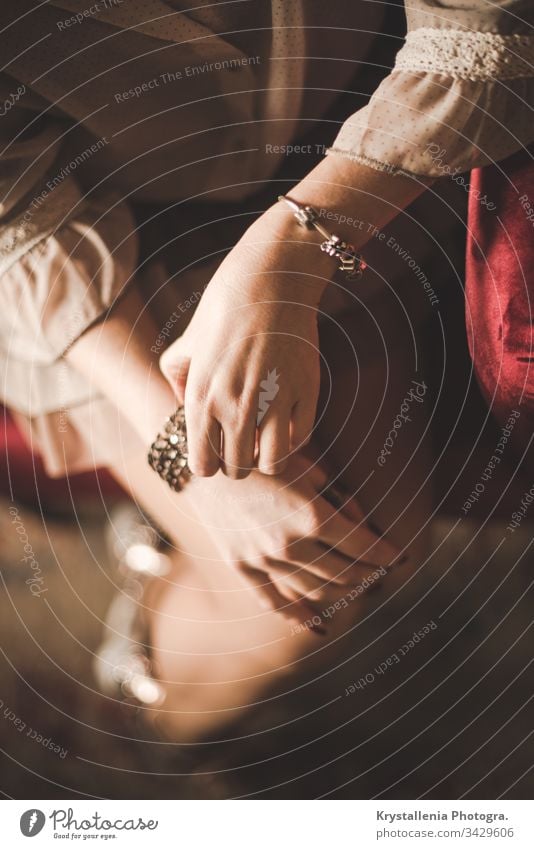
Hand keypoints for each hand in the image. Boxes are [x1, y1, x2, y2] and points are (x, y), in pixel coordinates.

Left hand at [160, 207, 333, 478]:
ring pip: (272, 464)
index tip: (217, 447)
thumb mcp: (188, 340)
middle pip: (237, 470)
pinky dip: (293, 438)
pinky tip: (286, 420)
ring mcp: (274, 401)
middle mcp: (235, 406)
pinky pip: (301, 439)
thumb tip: (182, 406)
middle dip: (238, 462)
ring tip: (266, 438)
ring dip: (267, 458)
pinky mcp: (306, 392)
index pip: (203, 466)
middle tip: (242, 442)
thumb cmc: (225, 306)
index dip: (210, 462)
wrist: (271, 277)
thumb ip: (176, 377)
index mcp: (201, 398)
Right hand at [182, 452, 401, 623]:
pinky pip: (276, 602)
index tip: (400, 556)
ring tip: (357, 588)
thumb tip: (358, 521)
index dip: (386, 553)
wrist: (206, 461)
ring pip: (316, 590)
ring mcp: (264, 560)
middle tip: (382, 572)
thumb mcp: (307, 464)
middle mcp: (289, 543)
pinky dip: (301, 618)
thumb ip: (337, 495)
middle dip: (370, 574)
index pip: (362, 545)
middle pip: (344, 572)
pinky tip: (321, 626)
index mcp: (311, 515)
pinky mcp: (242, 568)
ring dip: (343, 592)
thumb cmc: (262, 455)